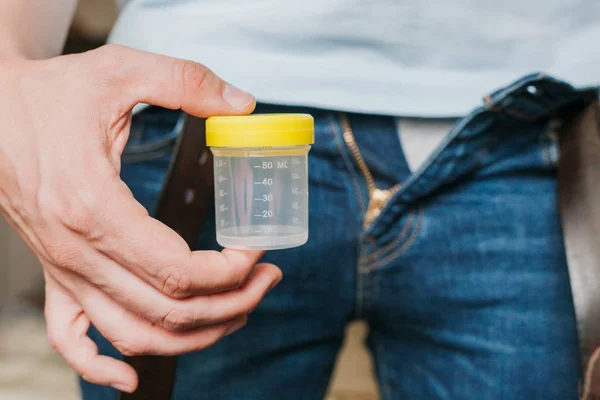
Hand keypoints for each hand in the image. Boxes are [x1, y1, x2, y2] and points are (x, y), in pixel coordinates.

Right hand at [0, 45, 281, 392]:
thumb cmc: (51, 93)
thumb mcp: (121, 71)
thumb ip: (186, 82)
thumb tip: (243, 104)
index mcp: (94, 207)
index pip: (178, 270)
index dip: (231, 270)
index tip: (258, 250)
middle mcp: (75, 251)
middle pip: (168, 310)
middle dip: (231, 302)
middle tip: (267, 279)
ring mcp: (62, 269)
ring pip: (134, 335)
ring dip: (193, 336)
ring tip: (237, 311)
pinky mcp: (54, 273)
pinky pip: (72, 340)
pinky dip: (102, 367)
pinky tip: (131, 378)